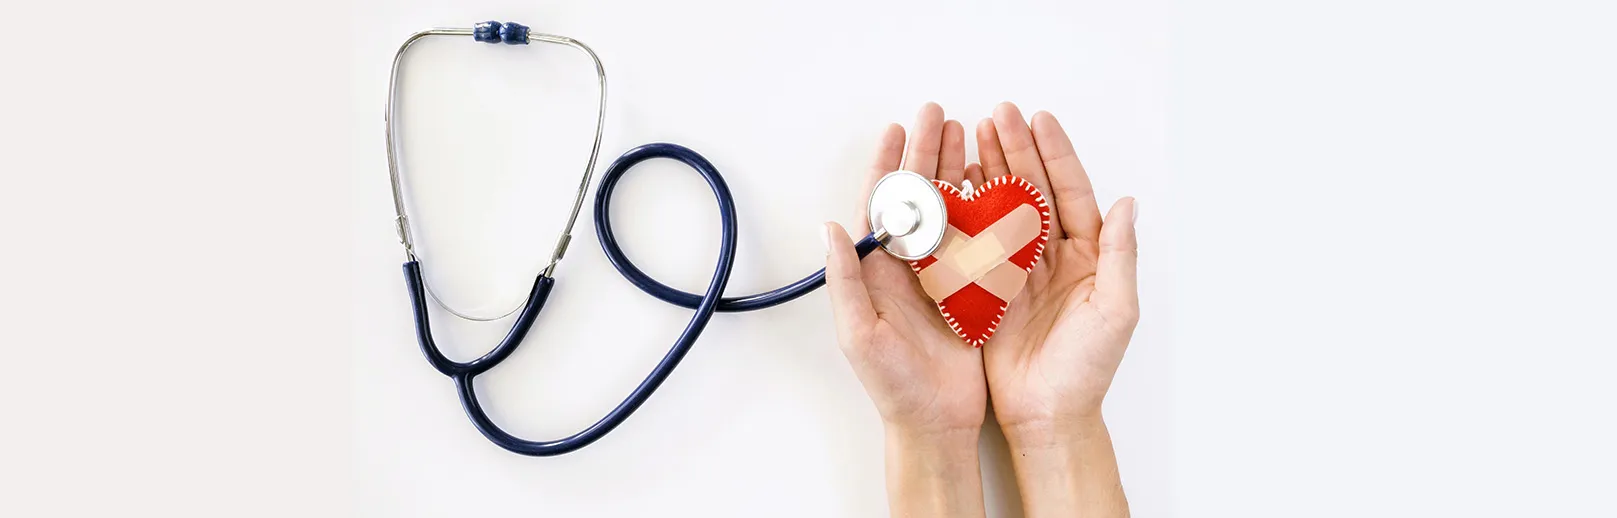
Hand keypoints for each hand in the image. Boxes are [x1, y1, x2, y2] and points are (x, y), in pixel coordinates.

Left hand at [824, 103, 985, 516]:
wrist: (933, 423)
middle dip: (926, 152)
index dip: (888, 164)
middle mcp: (908, 266)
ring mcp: (940, 275)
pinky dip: (987, 206)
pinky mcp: (971, 290)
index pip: (881, 204)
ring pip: (950, 209)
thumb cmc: (890, 385)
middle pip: (918, 196)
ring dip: (956, 170)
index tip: (897, 128)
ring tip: (968, 132)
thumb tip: (830, 226)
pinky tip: (996, 180)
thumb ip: (844, 280)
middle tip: (939, 114)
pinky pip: (979, 238)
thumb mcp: (858, 334)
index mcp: (878, 271)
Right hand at [976, 102, 1137, 516]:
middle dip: (1015, 150)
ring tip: (972, 134)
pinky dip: (964, 209)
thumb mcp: (1116, 311)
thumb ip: (1120, 256)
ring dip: (989, 170)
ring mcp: (1019, 270)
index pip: (1071, 192)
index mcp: (1088, 256)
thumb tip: (1127, 204)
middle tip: (997, 114)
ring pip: (1002, 207)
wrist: (1048, 417)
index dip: (1055, 154)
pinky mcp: (988, 289)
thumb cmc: (1089, 370)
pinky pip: (975, 240)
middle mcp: (1053, 256)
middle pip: (1034, 190)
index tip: (1038, 120)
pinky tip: (952, 183)